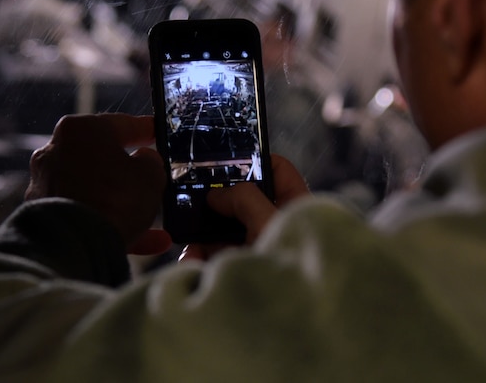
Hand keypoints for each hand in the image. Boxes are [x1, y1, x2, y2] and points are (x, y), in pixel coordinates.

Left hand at [25, 113, 170, 254]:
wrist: (73, 245)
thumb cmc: (114, 199)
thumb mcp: (150, 175)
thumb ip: (151, 163)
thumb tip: (144, 161)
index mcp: (81, 130)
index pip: (119, 124)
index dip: (142, 129)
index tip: (154, 131)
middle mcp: (56, 151)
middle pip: (101, 158)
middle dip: (126, 171)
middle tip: (148, 176)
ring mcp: (46, 184)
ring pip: (94, 190)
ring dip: (122, 203)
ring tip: (151, 219)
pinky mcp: (44, 214)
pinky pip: (85, 214)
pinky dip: (110, 224)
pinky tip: (142, 241)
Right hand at [179, 154, 309, 260]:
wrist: (293, 326)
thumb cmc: (292, 266)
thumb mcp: (268, 222)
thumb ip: (243, 198)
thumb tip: (217, 194)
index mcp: (295, 205)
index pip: (278, 170)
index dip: (252, 158)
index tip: (222, 158)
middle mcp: (277, 225)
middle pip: (243, 200)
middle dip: (215, 203)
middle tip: (192, 200)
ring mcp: (260, 249)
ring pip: (225, 231)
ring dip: (204, 236)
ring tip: (191, 246)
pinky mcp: (243, 271)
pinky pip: (219, 258)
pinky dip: (203, 259)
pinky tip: (191, 265)